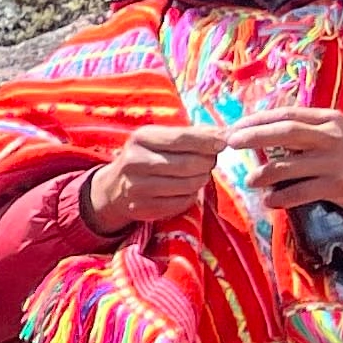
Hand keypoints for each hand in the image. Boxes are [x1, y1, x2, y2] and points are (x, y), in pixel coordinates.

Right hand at [81, 126, 216, 231]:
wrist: (115, 187)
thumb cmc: (149, 156)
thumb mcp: (162, 138)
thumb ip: (193, 134)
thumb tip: (227, 134)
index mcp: (141, 138)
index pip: (182, 138)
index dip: (207, 141)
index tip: (223, 143)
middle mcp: (135, 161)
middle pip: (188, 164)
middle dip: (207, 163)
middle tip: (209, 163)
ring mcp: (136, 187)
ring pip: (187, 185)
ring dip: (201, 180)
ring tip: (198, 175)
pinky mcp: (141, 208)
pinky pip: (181, 203)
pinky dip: (190, 196)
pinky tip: (185, 190)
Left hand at [229, 109, 342, 220]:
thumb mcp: (333, 134)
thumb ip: (304, 133)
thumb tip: (258, 136)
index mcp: (328, 119)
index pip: (286, 114)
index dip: (257, 120)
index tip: (233, 127)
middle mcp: (331, 136)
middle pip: (285, 132)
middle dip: (253, 136)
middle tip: (230, 143)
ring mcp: (334, 161)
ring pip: (288, 165)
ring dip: (262, 174)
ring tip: (250, 180)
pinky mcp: (338, 185)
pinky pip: (301, 192)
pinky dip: (281, 198)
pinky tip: (270, 201)